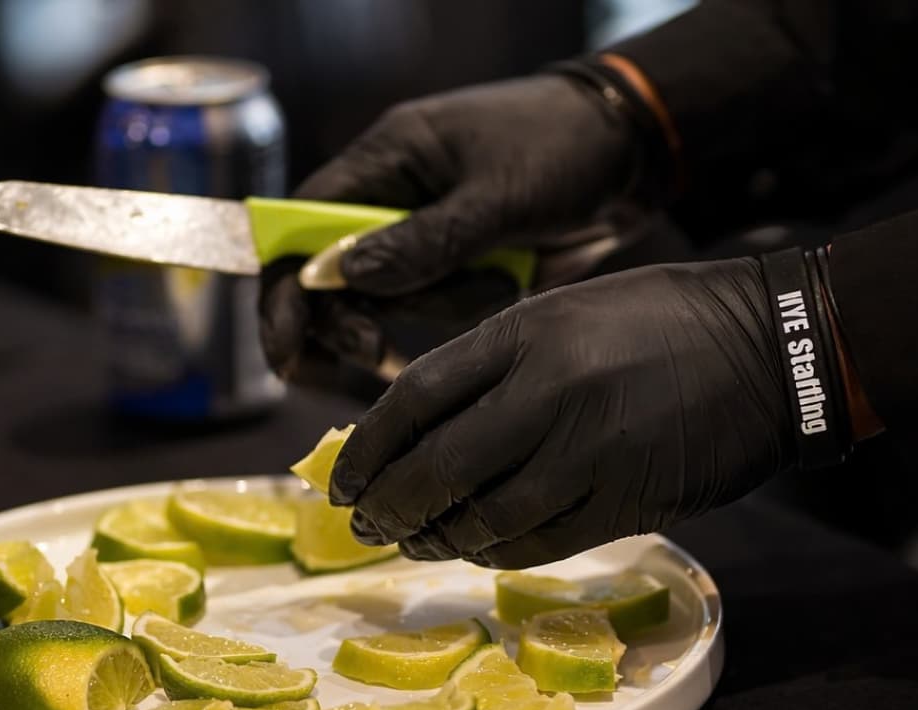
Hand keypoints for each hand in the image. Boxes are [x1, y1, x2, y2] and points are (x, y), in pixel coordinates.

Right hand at [259, 74, 643, 379]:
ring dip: (432, 311)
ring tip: (497, 282)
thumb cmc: (563, 149)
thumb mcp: (495, 196)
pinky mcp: (457, 270)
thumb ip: (423, 242)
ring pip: (386, 304)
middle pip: (329, 281)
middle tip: (376, 352)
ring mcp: (423, 239)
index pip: (299, 229)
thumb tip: (340, 279)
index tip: (288, 347)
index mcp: (384, 161)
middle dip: (348, 321)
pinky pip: (433, 311)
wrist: (633, 152)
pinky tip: (503, 289)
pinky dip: (458, 315)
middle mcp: (391, 202)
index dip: (284, 291)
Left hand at [328, 259, 796, 567]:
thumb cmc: (665, 321)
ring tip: (415, 543)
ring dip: (438, 539)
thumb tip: (423, 425)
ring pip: (484, 517)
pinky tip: (478, 550)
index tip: (342, 478)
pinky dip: (498, 552)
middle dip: (389, 505)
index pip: (415, 398)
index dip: (367, 448)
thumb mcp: (568, 311)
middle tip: (363, 526)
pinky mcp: (628, 502)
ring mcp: (589, 454)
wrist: (775, 349)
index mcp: (527, 333)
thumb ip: (496, 362)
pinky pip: (540, 542)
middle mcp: (549, 393)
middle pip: (438, 468)